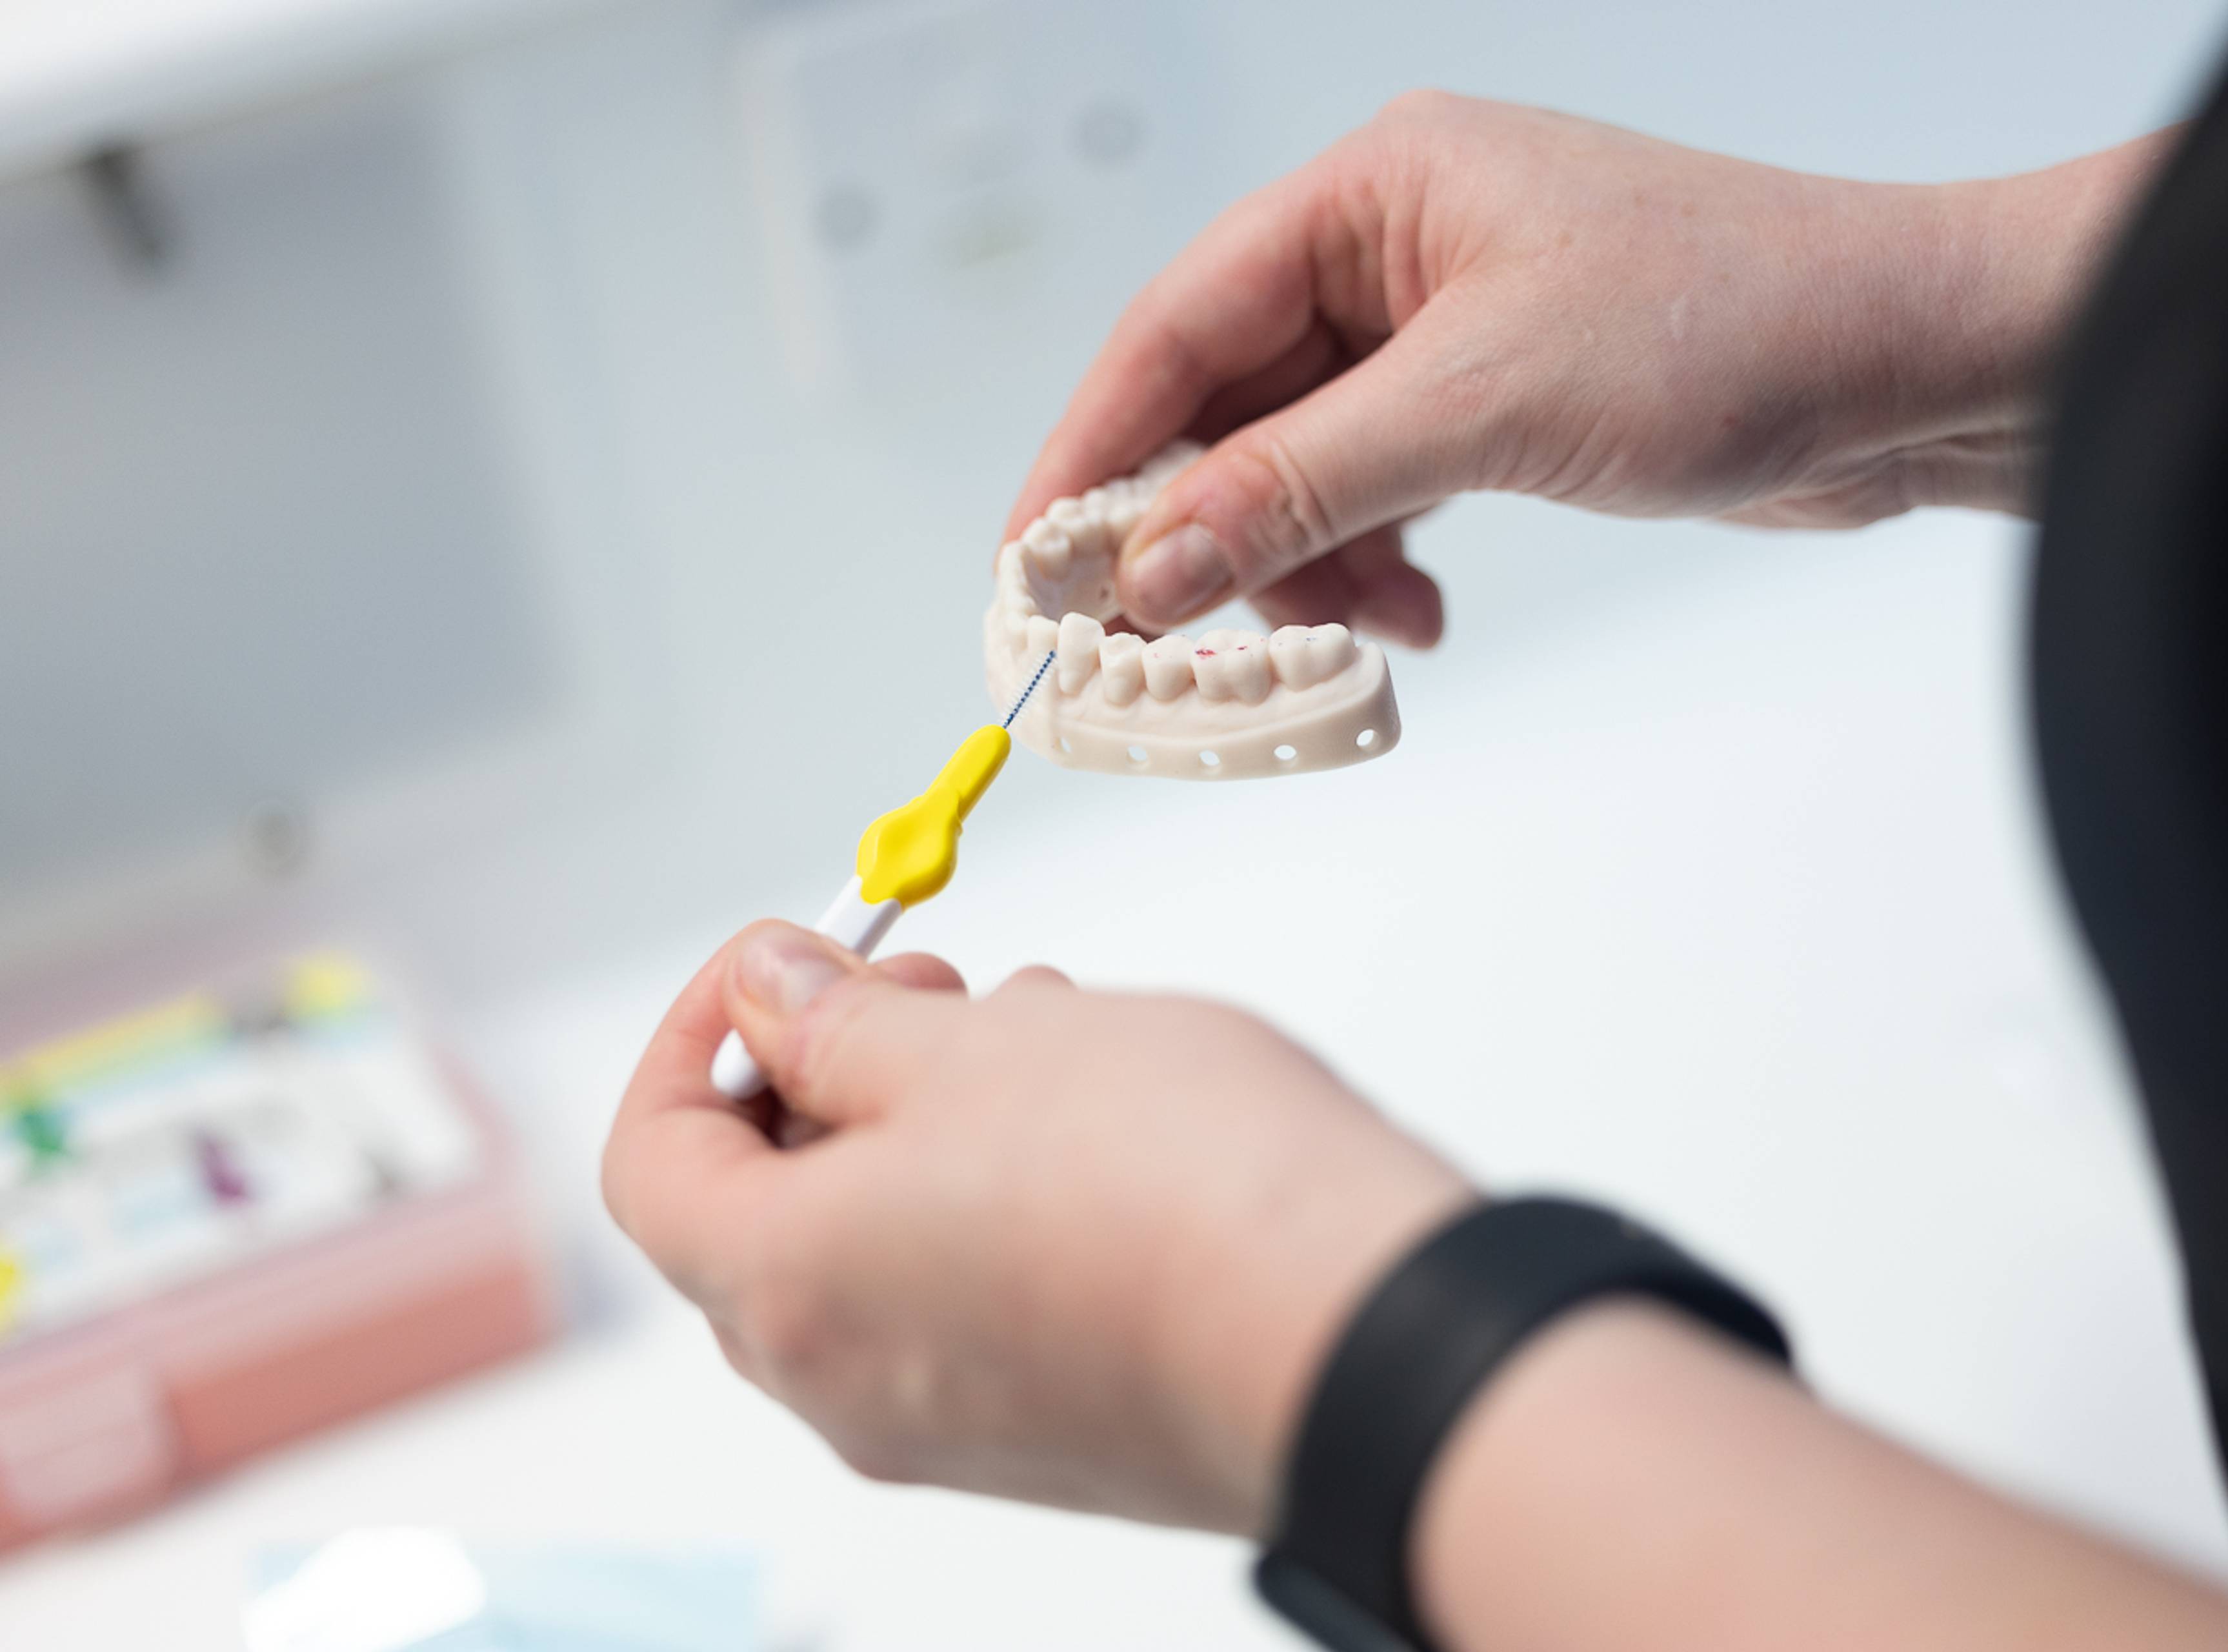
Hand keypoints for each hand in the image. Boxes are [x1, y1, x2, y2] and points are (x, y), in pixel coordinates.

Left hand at [602, 921, 1471, 1533]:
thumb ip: (843, 1025)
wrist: (1360, 1335)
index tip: (777, 961)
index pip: (652, 1162)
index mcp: (788, 1287)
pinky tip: (1100, 1121)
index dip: (695, 1036)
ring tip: (1040, 1032)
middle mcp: (846, 1385)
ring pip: (879, 1248)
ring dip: (928, 1123)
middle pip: (764, 1211)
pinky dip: (995, 1198)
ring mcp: (952, 1425)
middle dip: (827, 1074)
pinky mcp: (1052, 1431)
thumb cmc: (1173, 1186)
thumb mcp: (976, 1044)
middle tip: (923, 985)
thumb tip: (769, 997)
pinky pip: (969, 1300)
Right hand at [1006, 92, 2165, 639]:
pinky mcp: (1493, 405)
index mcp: (1375, 193)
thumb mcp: (1488, 405)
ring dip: (1305, 566)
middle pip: (1228, 406)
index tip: (1031, 564)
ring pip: (1300, 467)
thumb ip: (1305, 486)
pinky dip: (1374, 564)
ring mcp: (1444, 331)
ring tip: (1354, 631)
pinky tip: (1413, 615)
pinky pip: (1376, 494)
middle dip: (1206, 531)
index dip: (1091, 450)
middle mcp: (1396, 250)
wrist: (1911, 365)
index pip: (1177, 326)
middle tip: (1165, 645)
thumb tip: (1153, 564)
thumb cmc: (1735, 321)